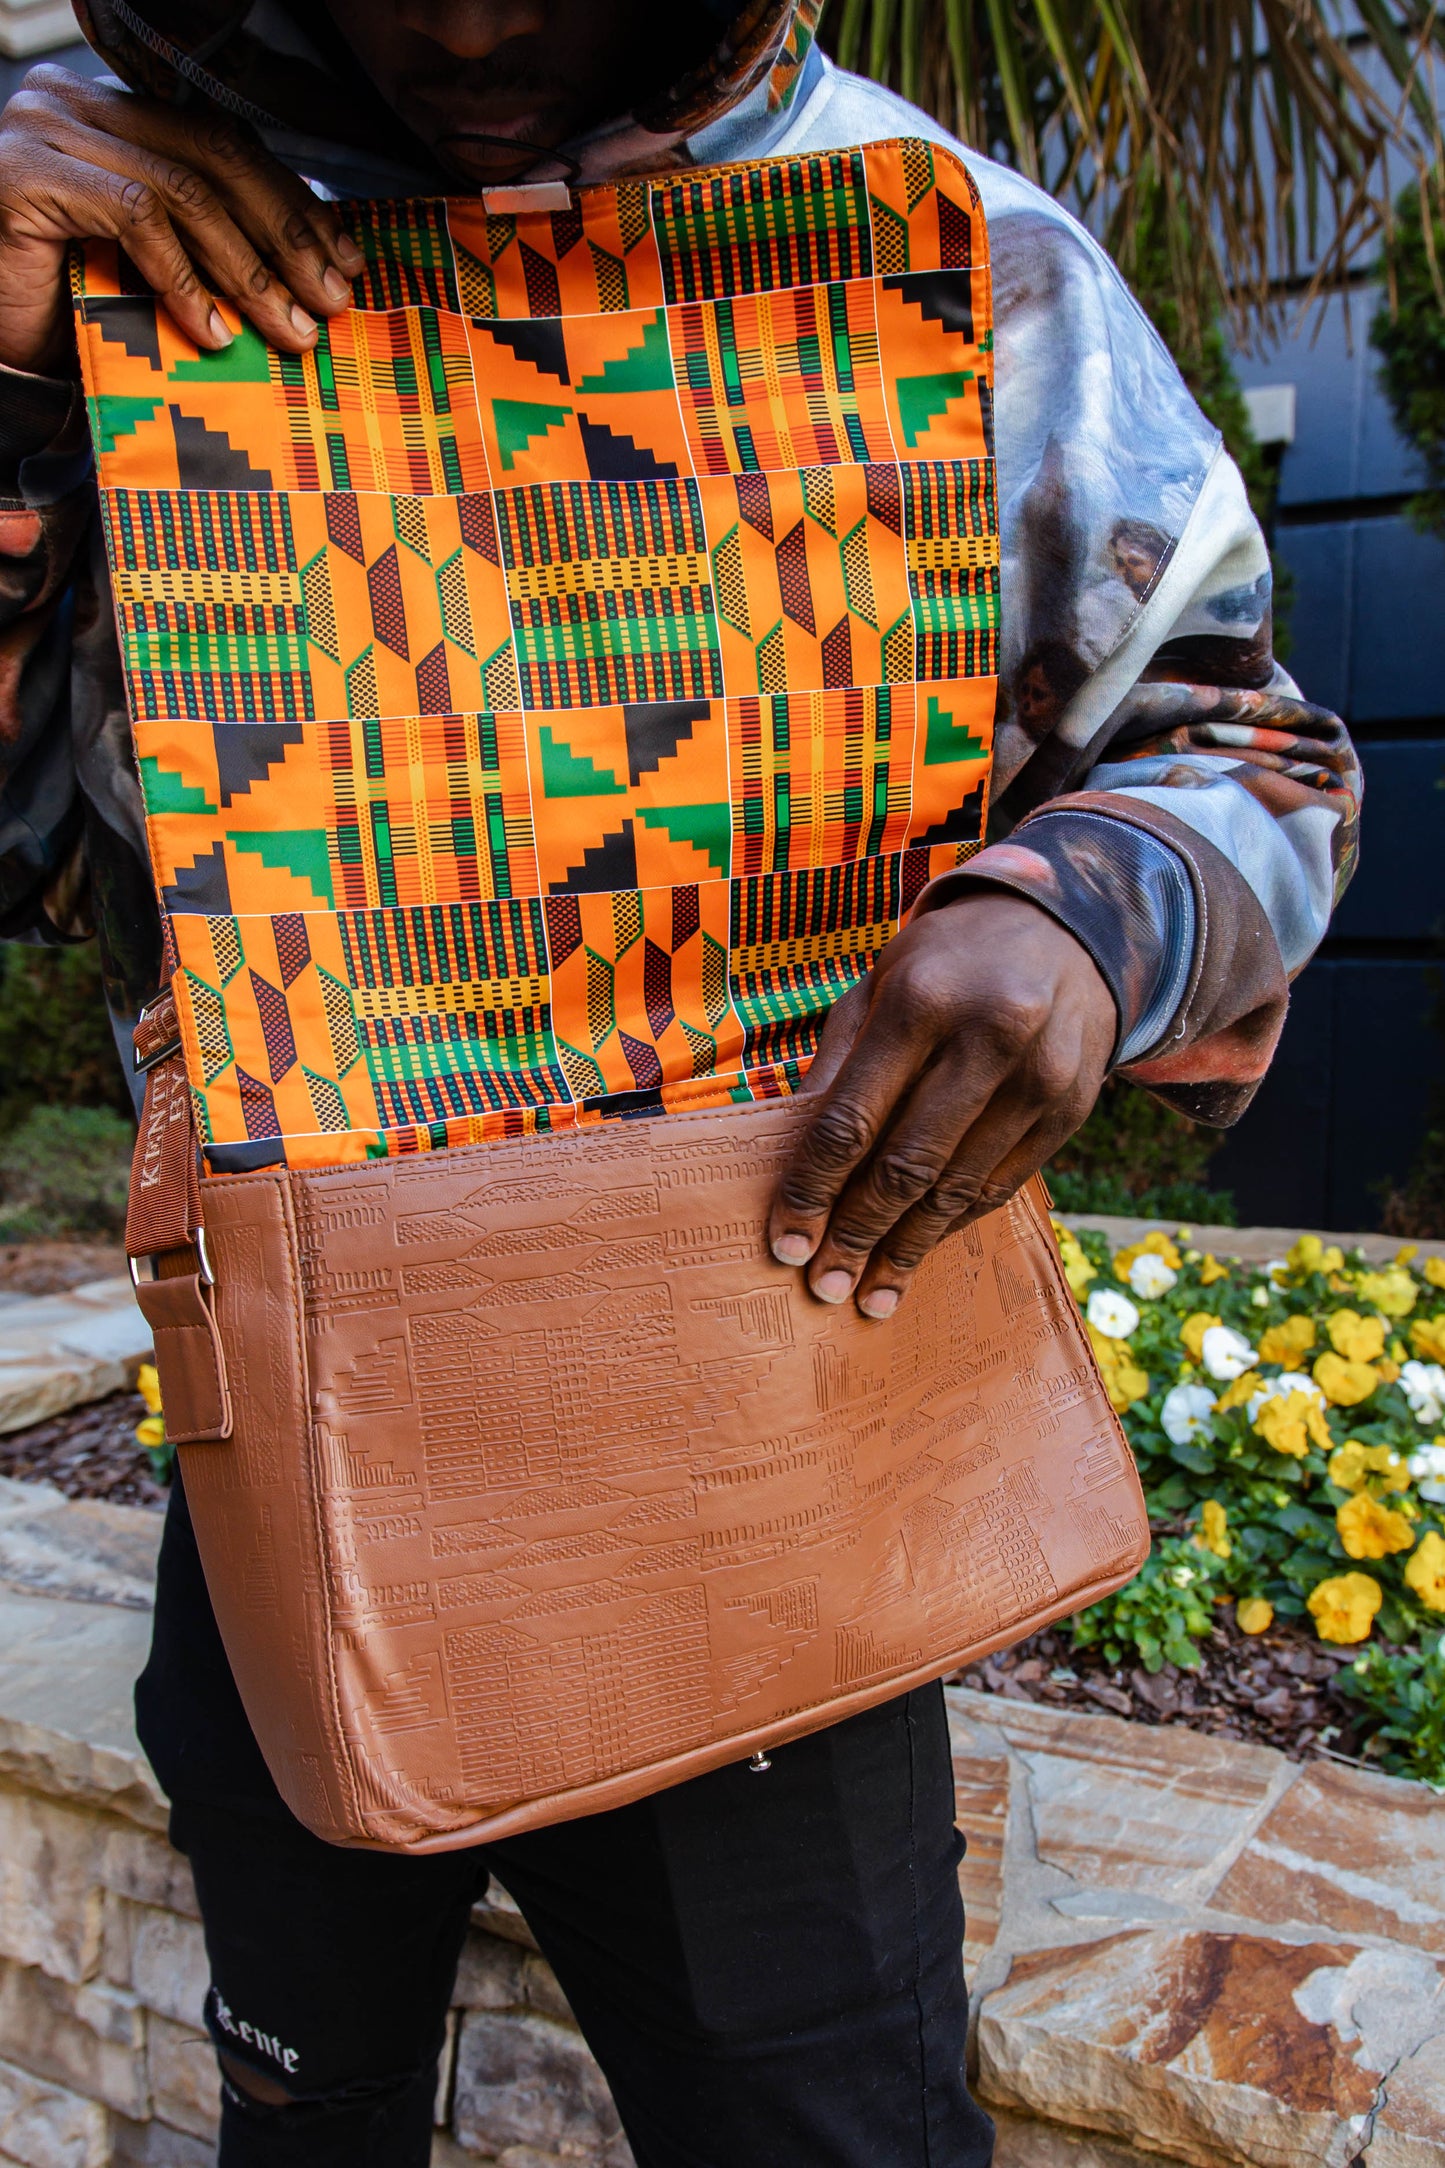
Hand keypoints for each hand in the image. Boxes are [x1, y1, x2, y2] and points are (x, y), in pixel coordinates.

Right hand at [0, 65, 364, 374]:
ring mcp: (48, 130)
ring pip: (184, 189)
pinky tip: (215, 332)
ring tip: (288, 327)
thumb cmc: (67, 308)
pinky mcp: (30, 174)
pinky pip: (135, 217)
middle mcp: (79, 104)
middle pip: (215, 156)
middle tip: (330, 299)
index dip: (291, 203)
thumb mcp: (154, 268)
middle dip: (286, 234)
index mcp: (116, 115)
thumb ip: (210, 246)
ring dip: (249, 268)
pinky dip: (185, 279)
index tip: (343, 261)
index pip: (224, 144)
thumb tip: (311, 270)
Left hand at [767, 893, 1115, 1317]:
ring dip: (908, 1248)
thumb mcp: (880, 984)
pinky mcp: (1071, 1107)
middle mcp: (987, 1038)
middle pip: (906, 1165)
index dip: (812, 1190)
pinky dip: (955, 1222)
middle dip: (857, 1235)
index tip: (785, 1245)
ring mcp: (1039, 1077)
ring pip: (958, 1188)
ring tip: (871, 1294)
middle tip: (826, 1288)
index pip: (852, 1119)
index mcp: (921, 1001)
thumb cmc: (947, 961)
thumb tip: (794, 1158)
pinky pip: (1001, 1184)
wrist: (1069, 927)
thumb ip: (837, 1062)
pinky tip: (921, 1247)